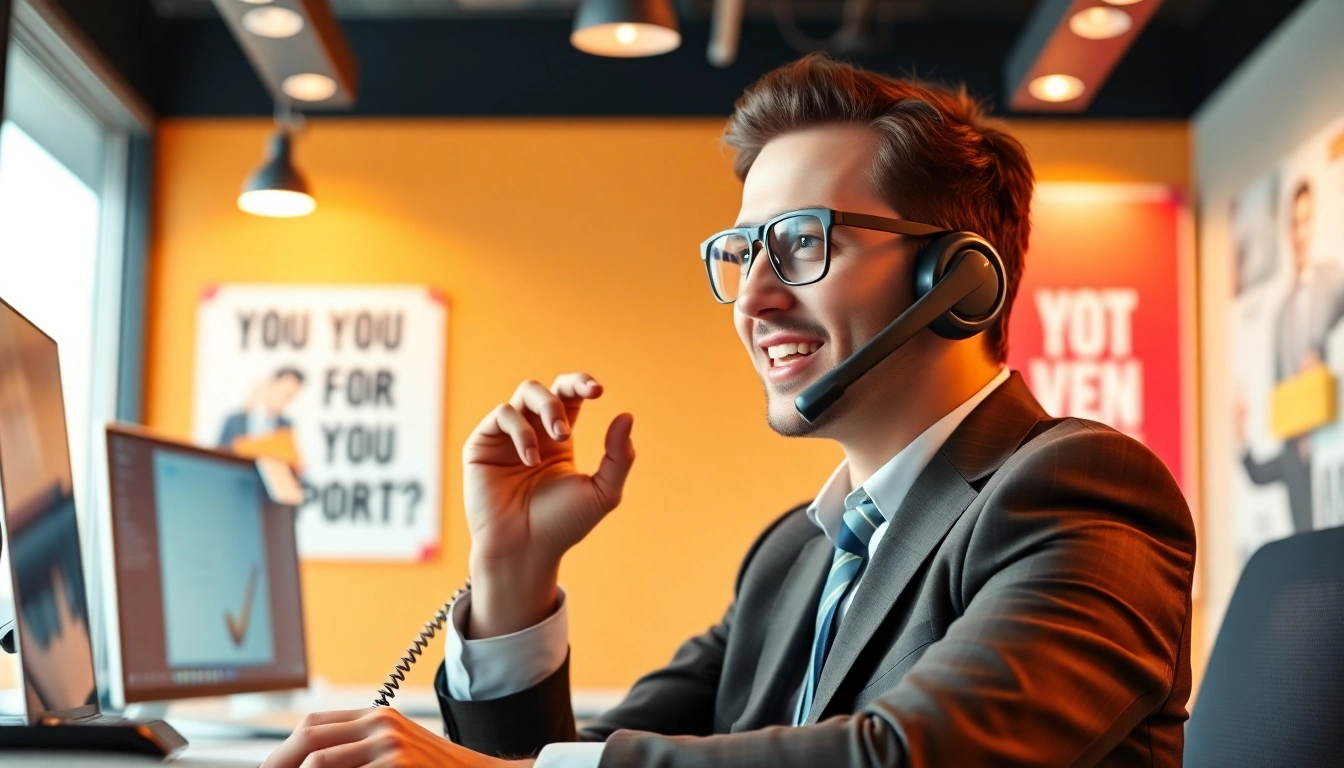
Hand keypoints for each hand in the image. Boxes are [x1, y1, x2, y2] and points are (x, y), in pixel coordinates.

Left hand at [261, 708, 530, 767]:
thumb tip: (312, 762)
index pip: (313, 726)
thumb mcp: (399, 755)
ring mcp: (388, 745)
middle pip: (308, 736)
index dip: (282, 750)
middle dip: (277, 762)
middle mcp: (381, 724)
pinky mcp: (396, 765)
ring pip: (316, 761)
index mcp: (378, 718)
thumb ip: (360, 752)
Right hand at [464, 373, 634, 637]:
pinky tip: (530, 458)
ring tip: (559, 438)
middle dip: (564, 393)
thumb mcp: (603, 492)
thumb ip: (619, 456)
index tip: (598, 390)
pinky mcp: (482, 444)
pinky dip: (522, 431)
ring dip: (547, 409)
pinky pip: (502, 415)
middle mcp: (531, 432)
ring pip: (525, 393)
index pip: (569, 396)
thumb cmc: (562, 526)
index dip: (581, 384)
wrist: (525, 550)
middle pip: (546, 388)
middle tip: (573, 424)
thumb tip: (627, 415)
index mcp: (558, 440)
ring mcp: (505, 437)